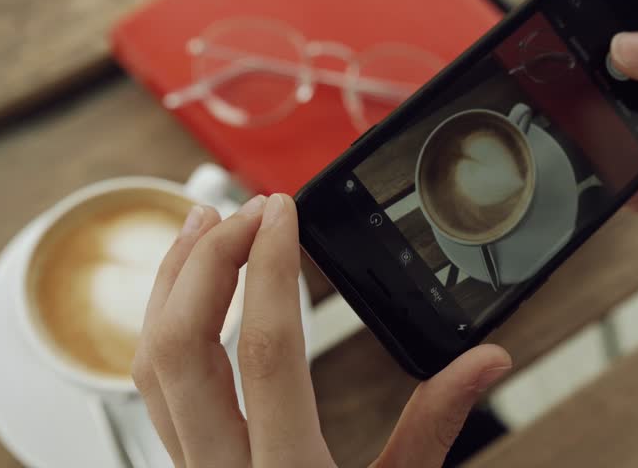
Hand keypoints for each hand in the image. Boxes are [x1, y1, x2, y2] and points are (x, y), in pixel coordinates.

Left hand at [133, 194, 512, 466]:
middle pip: (180, 348)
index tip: (280, 211)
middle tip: (244, 208)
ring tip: (202, 224)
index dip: (267, 269)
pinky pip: (153, 388)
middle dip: (206, 262)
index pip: (262, 352)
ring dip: (171, 284)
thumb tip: (487, 359)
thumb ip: (435, 428)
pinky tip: (189, 293)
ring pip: (149, 365)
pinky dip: (164, 324)